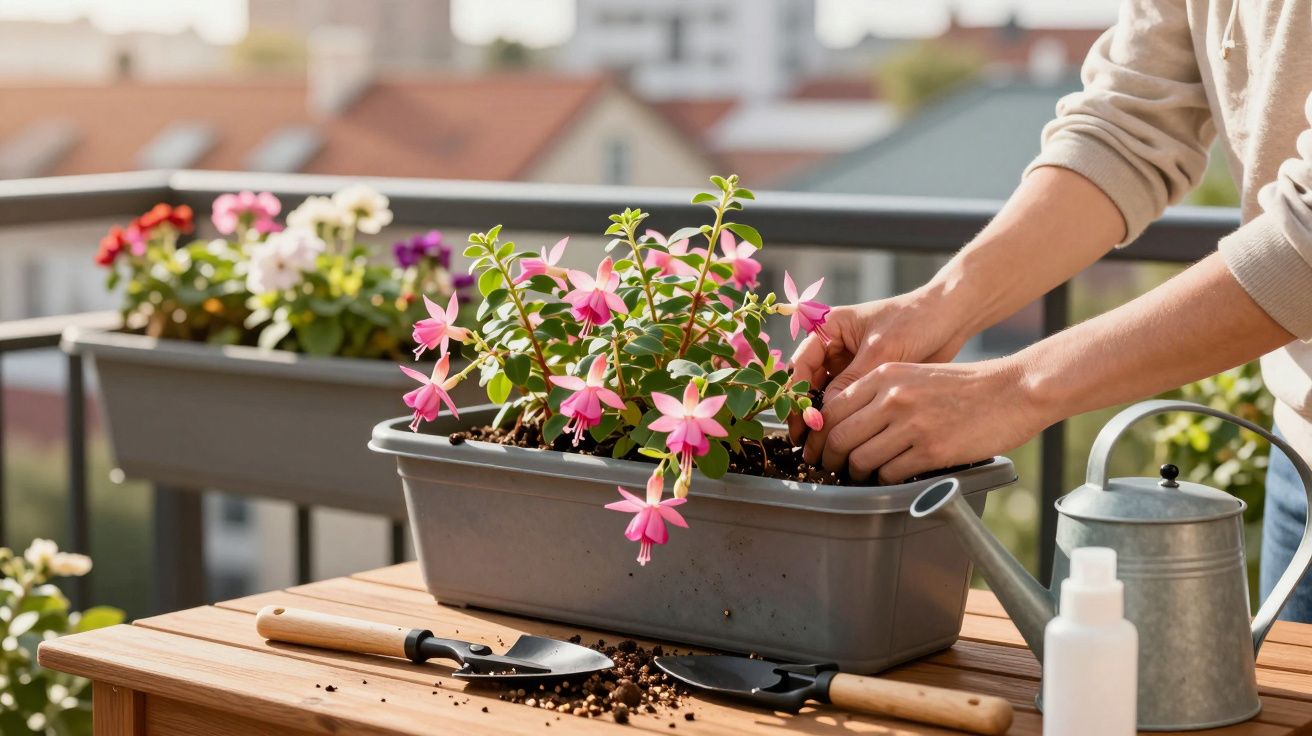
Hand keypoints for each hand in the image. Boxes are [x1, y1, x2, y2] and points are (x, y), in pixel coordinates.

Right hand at [787, 289, 967, 444]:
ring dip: (824, 421)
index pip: (802, 365)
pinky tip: (843, 440)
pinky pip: (848, 404)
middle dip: (806, 413)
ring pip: (826, 398)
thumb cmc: (915, 320)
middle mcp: (833, 348)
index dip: (796, 394)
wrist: (950, 320)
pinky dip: (845, 421)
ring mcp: (849, 365)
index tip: (802, 422)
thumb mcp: (881, 350)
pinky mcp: (866, 381)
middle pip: (808, 385)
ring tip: (822, 448)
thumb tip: (824, 415)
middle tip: (805, 444)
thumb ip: (851, 380)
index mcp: (829, 329)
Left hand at [807, 358, 1047, 483]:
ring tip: (859, 476)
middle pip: (839, 437)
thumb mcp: (914, 374)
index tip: (815, 448)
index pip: (832, 409)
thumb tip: (845, 423)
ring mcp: (912, 424)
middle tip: (829, 469)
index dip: (817, 435)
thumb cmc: (963, 385)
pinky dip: (884, 481)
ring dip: (855, 474)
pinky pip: (890, 474)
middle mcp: (893, 397)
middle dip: (828, 459)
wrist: (1012, 391)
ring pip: (861, 459)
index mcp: (885, 374)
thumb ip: (880, 392)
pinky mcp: (931, 450)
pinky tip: (888, 478)